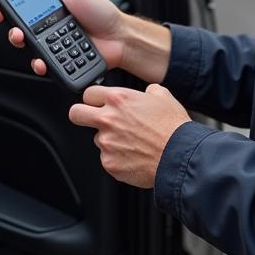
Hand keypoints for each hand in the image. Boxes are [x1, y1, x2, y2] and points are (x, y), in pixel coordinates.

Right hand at [0, 0, 126, 76]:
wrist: (119, 37)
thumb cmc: (101, 12)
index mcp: (49, 7)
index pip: (21, 6)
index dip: (6, 6)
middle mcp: (47, 26)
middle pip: (20, 29)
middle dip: (12, 28)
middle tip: (14, 27)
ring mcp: (52, 44)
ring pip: (28, 48)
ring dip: (23, 46)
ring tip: (25, 41)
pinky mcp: (58, 61)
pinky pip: (43, 64)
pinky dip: (40, 64)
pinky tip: (41, 61)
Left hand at [69, 84, 190, 188]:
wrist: (178, 156)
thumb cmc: (172, 127)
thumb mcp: (162, 95)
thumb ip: (147, 91)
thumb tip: (146, 93)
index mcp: (118, 99)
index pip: (88, 93)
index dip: (94, 98)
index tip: (97, 103)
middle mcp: (108, 119)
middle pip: (76, 113)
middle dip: (81, 115)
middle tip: (92, 119)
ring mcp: (106, 143)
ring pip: (97, 139)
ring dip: (109, 140)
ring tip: (131, 142)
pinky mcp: (109, 163)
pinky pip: (107, 158)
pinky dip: (117, 158)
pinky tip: (133, 155)